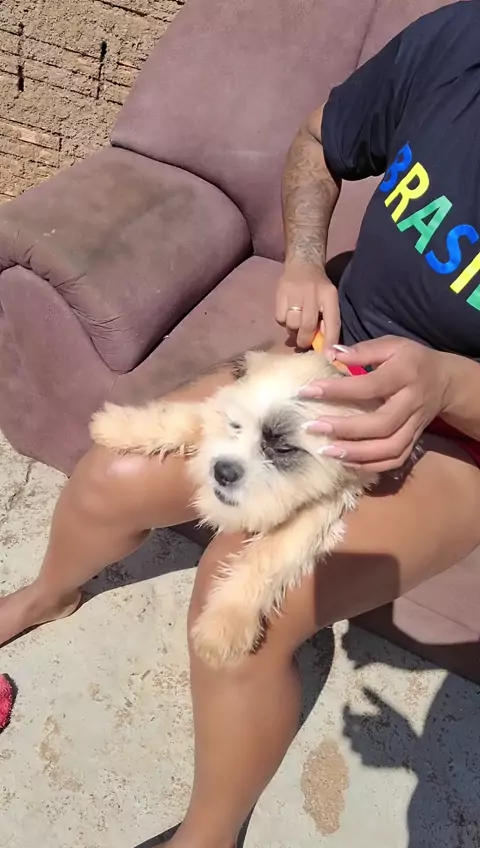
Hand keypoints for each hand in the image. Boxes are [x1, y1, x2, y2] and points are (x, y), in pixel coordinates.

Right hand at [275, 263, 340, 350]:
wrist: (303, 263)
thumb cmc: (319, 288)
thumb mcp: (328, 301)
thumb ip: (328, 322)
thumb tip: (325, 350)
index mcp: (329, 296)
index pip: (332, 322)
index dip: (330, 342)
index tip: (328, 358)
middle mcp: (313, 292)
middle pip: (307, 325)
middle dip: (305, 339)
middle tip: (304, 343)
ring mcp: (295, 291)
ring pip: (292, 323)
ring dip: (293, 330)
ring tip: (296, 324)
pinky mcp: (280, 291)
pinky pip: (280, 318)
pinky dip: (283, 322)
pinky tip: (287, 314)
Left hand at [300, 336, 449, 471]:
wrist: (445, 382)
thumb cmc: (411, 360)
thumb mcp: (391, 345)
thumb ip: (363, 350)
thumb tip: (331, 354)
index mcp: (405, 374)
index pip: (369, 385)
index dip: (337, 390)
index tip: (307, 392)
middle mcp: (411, 403)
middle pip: (381, 424)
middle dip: (345, 429)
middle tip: (312, 427)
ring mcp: (415, 426)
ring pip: (390, 448)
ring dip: (357, 454)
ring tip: (327, 452)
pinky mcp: (414, 441)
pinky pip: (395, 460)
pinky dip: (371, 466)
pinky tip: (346, 463)